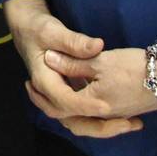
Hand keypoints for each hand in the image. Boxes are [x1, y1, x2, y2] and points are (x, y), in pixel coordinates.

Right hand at [1, 0, 143, 138]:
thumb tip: (98, 46)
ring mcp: (57, 96)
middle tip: (126, 124)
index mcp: (44, 80)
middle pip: (71, 119)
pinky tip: (121, 115)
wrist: (28, 30)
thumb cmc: (39, 29)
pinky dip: (98, 117)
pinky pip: (80, 112)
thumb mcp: (54, 31)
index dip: (86, 105)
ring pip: (76, 120)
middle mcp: (49, 94)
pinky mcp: (66, 94)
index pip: (65, 100)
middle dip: (99, 126)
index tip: (107, 106)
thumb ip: (75, 41)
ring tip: (128, 123)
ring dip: (101, 125)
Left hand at [39, 45, 156, 137]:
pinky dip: (87, 109)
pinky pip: (100, 116)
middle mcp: (104, 114)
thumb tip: (49, 59)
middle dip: (54, 108)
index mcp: (94, 104)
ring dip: (70, 110)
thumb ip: (73, 63)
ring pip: (87, 119)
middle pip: (72, 118)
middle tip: (37, 95)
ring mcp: (117, 114)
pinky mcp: (126, 109)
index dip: (43, 94)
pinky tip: (85, 95)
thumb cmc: (135, 66)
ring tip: (57, 97)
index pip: (61, 103)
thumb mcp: (100, 61)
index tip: (30, 82)